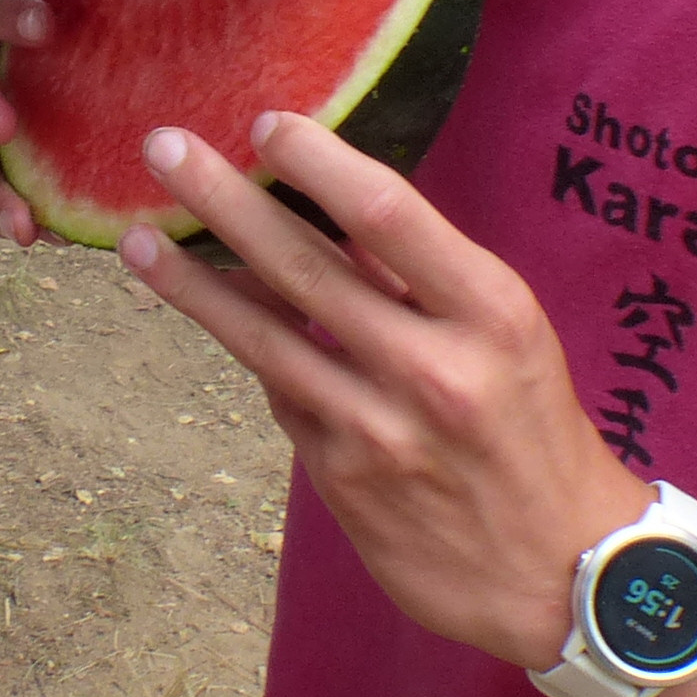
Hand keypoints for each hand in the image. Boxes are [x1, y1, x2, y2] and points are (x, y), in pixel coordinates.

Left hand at [120, 111, 639, 668]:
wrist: (559, 572)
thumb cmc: (537, 433)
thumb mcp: (512, 339)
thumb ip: (429, 280)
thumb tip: (339, 205)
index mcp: (492, 313)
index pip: (388, 214)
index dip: (317, 162)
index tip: (267, 124)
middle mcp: (433, 367)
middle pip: (306, 267)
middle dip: (225, 201)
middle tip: (163, 149)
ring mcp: (379, 428)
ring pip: (266, 337)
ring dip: (194, 284)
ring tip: (136, 238)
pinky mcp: (341, 478)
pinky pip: (281, 395)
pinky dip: (250, 349)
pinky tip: (214, 311)